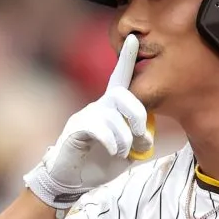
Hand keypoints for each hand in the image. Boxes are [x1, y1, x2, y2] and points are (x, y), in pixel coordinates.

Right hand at [24, 34, 152, 208]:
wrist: (71, 180)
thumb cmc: (99, 162)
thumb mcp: (127, 152)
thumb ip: (138, 142)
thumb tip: (147, 139)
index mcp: (112, 109)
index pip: (120, 79)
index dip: (127, 59)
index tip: (133, 39)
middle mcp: (99, 107)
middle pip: (122, 95)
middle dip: (138, 115)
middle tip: (143, 137)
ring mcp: (86, 116)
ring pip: (113, 116)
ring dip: (126, 138)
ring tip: (124, 152)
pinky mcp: (76, 129)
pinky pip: (98, 128)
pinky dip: (112, 143)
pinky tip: (114, 153)